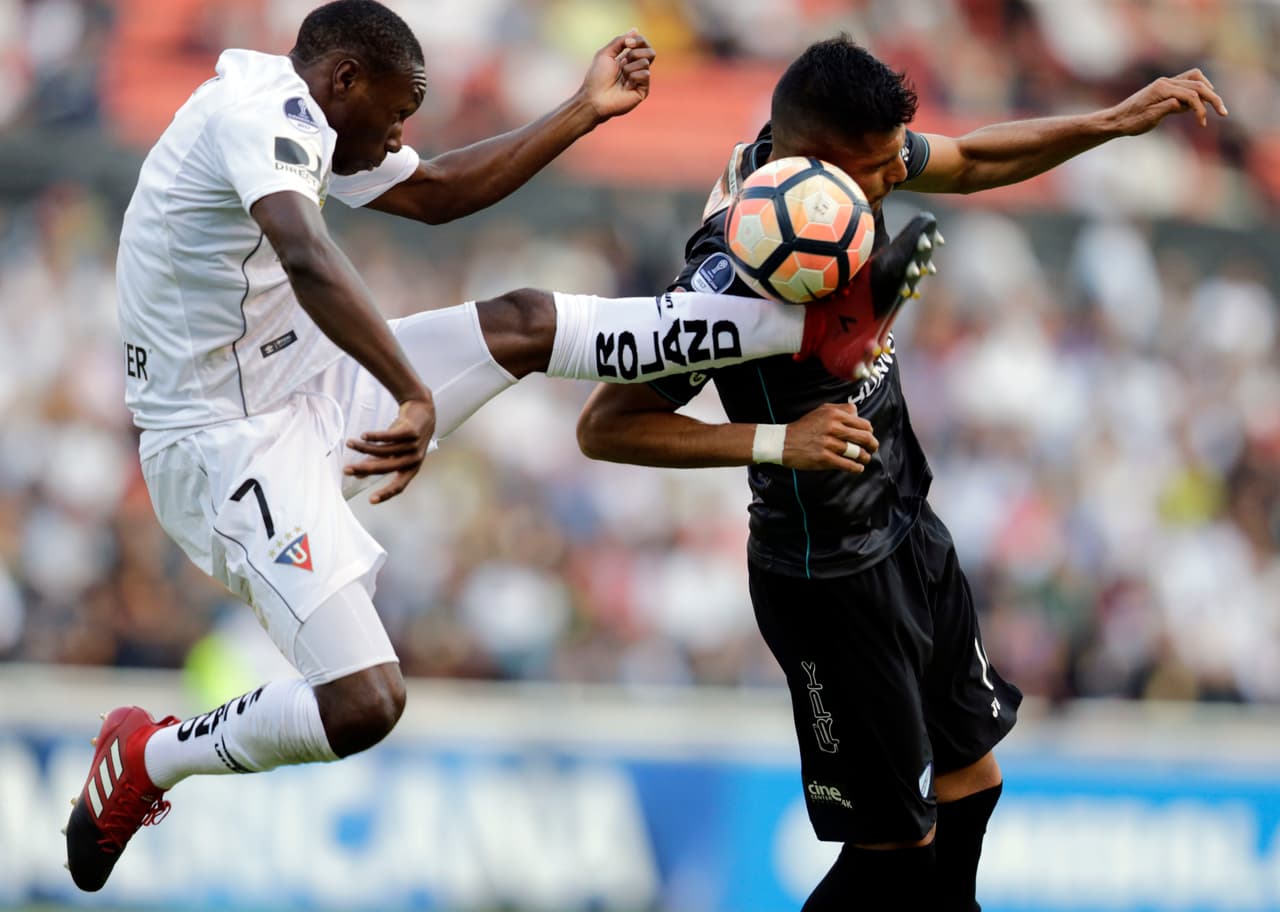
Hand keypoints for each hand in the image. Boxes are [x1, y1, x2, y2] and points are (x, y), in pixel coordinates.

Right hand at [344, 395, 435, 503]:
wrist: (423, 410)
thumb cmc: (407, 435)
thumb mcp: (394, 452)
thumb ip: (378, 463)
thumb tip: (359, 476)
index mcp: (412, 468)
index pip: (399, 485)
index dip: (385, 493)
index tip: (370, 500)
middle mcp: (414, 459)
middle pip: (386, 468)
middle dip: (364, 469)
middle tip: (346, 470)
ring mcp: (413, 445)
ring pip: (383, 450)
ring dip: (363, 448)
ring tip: (349, 443)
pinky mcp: (410, 431)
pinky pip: (389, 436)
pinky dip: (374, 436)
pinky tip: (363, 436)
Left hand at [579, 29, 654, 122]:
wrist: (595, 97)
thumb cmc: (597, 77)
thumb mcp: (606, 53)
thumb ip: (620, 41)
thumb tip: (635, 30)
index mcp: (628, 59)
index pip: (643, 44)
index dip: (638, 40)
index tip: (627, 44)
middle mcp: (636, 68)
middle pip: (651, 52)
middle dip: (636, 52)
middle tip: (623, 62)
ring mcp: (640, 80)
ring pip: (646, 62)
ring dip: (630, 68)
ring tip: (622, 77)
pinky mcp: (643, 91)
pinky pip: (645, 74)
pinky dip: (633, 77)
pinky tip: (625, 87)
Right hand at [782, 403, 878, 472]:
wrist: (783, 442)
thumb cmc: (804, 427)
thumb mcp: (821, 411)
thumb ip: (841, 409)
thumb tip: (857, 413)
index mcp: (834, 414)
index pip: (863, 424)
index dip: (869, 432)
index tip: (869, 436)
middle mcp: (833, 427)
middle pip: (864, 437)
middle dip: (872, 445)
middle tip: (873, 448)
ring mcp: (828, 443)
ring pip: (857, 452)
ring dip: (864, 457)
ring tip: (864, 459)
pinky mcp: (824, 458)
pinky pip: (846, 464)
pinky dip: (855, 467)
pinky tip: (857, 468)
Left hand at [1108, 68, 1228, 134]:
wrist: (1116, 120)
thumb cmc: (1130, 122)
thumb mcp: (1149, 118)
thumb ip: (1168, 108)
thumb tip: (1184, 103)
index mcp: (1162, 88)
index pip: (1191, 95)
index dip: (1200, 109)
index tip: (1203, 124)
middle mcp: (1166, 82)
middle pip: (1198, 84)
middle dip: (1213, 98)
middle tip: (1224, 113)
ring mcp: (1166, 84)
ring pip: (1195, 78)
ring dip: (1207, 90)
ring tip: (1214, 105)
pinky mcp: (1165, 88)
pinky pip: (1187, 83)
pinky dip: (1197, 90)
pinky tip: (1199, 104)